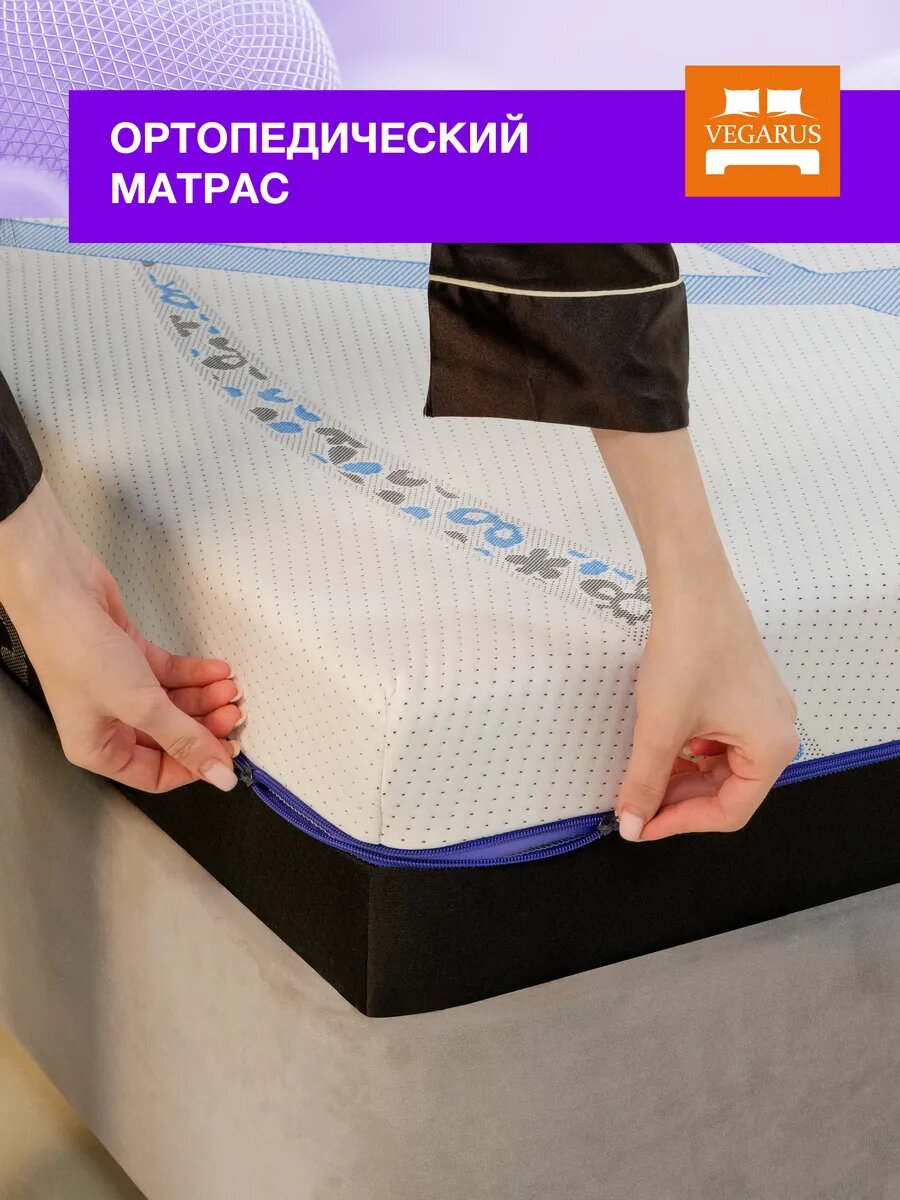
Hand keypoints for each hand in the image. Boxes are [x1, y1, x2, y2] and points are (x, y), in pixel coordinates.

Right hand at [0, 479, 242, 791]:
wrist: (58, 589)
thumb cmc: (81, 652)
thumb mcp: (140, 705)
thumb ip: (184, 740)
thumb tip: (219, 777)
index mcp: (98, 749)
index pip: (156, 774)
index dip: (194, 765)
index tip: (228, 752)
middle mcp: (107, 722)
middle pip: (170, 737)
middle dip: (204, 726)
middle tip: (234, 713)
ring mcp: (119, 688)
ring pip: (173, 704)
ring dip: (205, 697)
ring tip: (231, 687)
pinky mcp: (130, 657)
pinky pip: (170, 675)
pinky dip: (195, 673)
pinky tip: (218, 670)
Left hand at [591, 426, 797, 840]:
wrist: (692, 586)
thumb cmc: (688, 650)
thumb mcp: (661, 727)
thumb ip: (645, 782)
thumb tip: (632, 824)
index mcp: (771, 748)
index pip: (729, 812)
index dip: (680, 823)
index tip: (641, 825)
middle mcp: (777, 733)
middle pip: (727, 790)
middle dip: (679, 799)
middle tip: (635, 803)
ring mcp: (762, 711)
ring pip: (719, 765)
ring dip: (682, 775)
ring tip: (642, 772)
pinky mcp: (743, 692)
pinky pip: (719, 737)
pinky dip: (689, 748)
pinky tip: (660, 741)